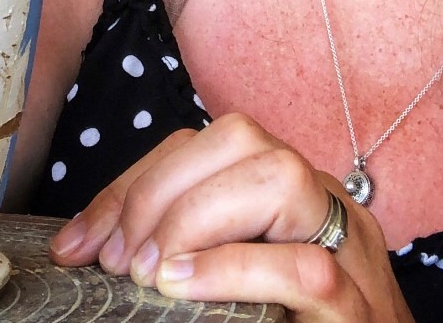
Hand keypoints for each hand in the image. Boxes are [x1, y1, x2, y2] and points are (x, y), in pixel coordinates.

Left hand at [48, 115, 413, 321]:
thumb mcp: (233, 280)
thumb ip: (188, 247)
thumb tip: (90, 245)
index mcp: (289, 192)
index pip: (206, 145)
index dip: (135, 181)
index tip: (80, 239)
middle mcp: (325, 203)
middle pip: (240, 138)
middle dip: (159, 187)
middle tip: (115, 260)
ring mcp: (351, 251)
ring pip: (279, 178)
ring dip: (194, 217)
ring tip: (149, 275)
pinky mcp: (362, 313)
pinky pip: (303, 267)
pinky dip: (231, 270)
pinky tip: (182, 288)